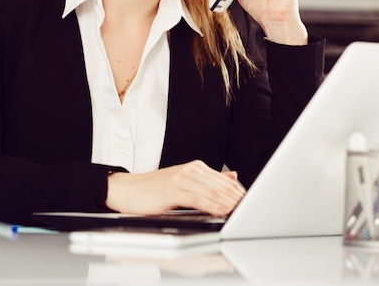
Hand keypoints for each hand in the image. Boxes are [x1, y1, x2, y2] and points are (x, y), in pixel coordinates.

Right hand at [105, 160, 244, 215]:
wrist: (127, 190)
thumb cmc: (154, 190)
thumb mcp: (183, 182)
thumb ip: (208, 180)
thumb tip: (234, 176)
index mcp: (195, 167)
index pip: (224, 180)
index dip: (239, 192)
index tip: (251, 203)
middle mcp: (190, 170)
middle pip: (221, 185)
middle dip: (238, 199)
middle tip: (252, 209)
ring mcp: (181, 178)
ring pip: (212, 191)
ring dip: (229, 203)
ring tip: (241, 212)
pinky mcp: (172, 190)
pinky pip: (197, 198)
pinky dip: (212, 205)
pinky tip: (221, 211)